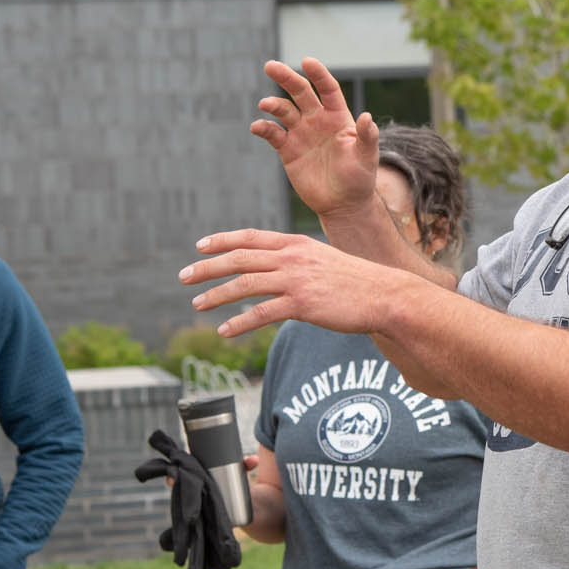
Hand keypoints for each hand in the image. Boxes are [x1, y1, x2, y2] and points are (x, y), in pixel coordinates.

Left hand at [182, 230, 397, 339]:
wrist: (384, 295)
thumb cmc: (357, 282)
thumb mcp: (325, 260)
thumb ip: (299, 262)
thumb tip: (278, 270)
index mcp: (296, 244)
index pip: (250, 237)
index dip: (222, 241)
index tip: (199, 247)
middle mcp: (292, 257)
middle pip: (240, 258)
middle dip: (207, 267)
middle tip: (184, 276)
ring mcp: (296, 280)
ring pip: (245, 283)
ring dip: (216, 295)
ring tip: (197, 304)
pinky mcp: (302, 304)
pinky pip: (261, 313)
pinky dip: (239, 323)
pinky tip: (225, 331)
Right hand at [252, 58, 380, 217]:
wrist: (343, 204)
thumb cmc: (360, 178)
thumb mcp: (367, 157)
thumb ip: (367, 136)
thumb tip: (367, 116)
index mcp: (338, 117)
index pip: (328, 89)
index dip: (318, 74)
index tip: (307, 61)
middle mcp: (318, 120)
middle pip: (300, 92)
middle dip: (286, 78)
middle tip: (270, 66)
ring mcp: (301, 133)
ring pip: (284, 110)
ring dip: (273, 104)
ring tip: (265, 104)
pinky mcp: (288, 150)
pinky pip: (273, 133)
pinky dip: (264, 128)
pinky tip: (257, 126)